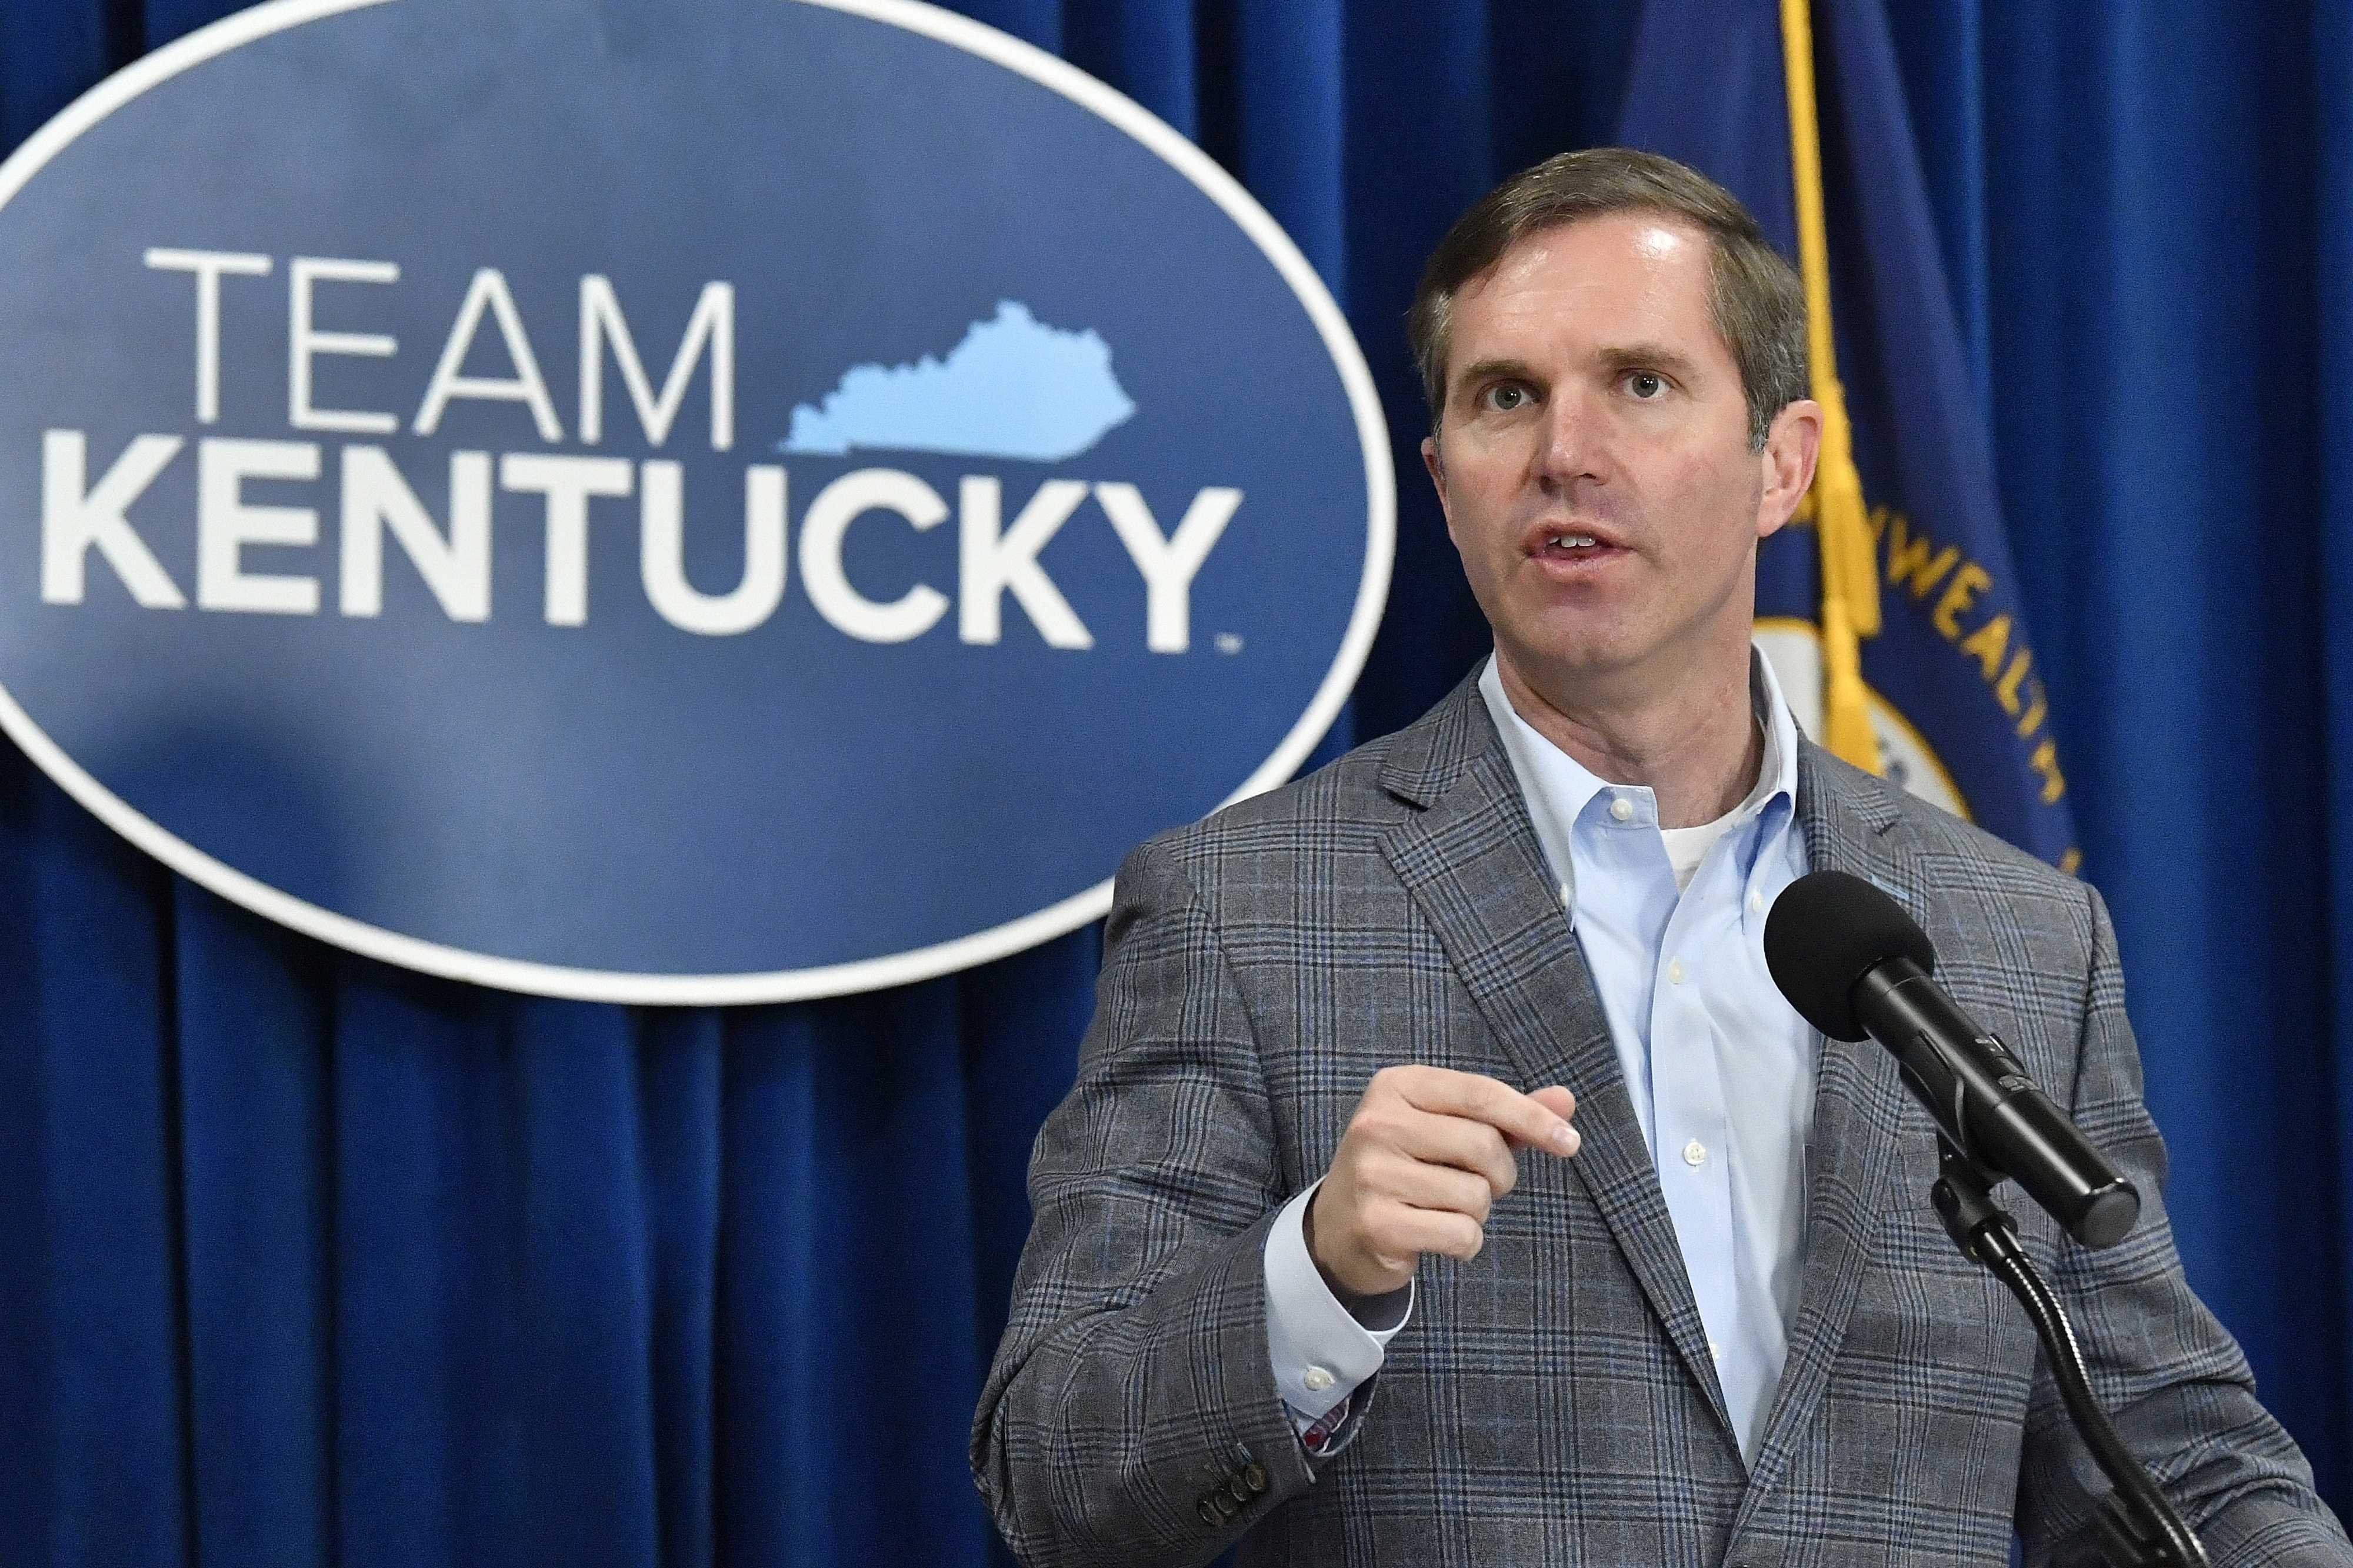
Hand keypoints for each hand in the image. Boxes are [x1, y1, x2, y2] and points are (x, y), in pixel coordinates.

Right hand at [1307, 1065, 1579, 1300]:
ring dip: (1477, 1213)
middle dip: (1499, 1175)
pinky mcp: (1378, 1223)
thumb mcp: (1446, 1129)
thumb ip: (1504, 1116)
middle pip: (1485, 1146)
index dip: (1533, 1118)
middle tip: (1475, 1185)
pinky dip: (1464, 1243)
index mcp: (1396, 1087)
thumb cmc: (1406, 1168)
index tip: (1569, 1143)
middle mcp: (1377, 1123)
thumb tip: (1565, 1100)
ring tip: (1442, 1209)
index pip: (1481, 1093)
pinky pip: (1461, 1234)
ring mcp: (1372, 1174)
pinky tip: (1436, 1236)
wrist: (1338, 1227)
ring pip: (1476, 1196)